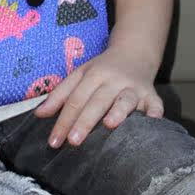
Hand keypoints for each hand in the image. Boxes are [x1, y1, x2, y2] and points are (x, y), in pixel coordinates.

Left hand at [33, 47, 163, 148]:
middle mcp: (113, 79)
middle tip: (73, 142)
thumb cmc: (102, 69)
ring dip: (118, 111)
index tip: (53, 141)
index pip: (75, 99)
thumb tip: (39, 114)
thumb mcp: (80, 74)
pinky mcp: (151, 94)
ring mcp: (133, 87)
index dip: (63, 120)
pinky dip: (155, 112)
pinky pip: (155, 104)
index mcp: (93, 74)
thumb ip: (60, 94)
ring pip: (125, 99)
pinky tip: (152, 121)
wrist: (134, 52)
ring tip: (110, 125)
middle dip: (84, 121)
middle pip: (97, 101)